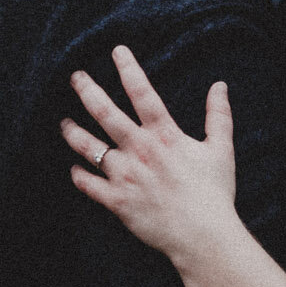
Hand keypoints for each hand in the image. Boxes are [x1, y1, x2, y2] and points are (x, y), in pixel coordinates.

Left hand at [65, 45, 242, 263]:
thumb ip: (218, 116)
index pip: (143, 93)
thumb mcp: (221, 150)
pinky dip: (79, 176)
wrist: (203, 235)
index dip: (129, 69)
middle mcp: (140, 150)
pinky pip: (90, 185)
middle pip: (106, 113)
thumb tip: (220, 86)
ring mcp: (126, 175)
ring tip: (64, 123)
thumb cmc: (214, 193)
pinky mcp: (117, 201)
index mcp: (164, 136)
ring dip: (74, 133)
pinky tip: (74, 170)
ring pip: (90, 147)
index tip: (117, 51)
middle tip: (75, 77)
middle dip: (88, 91)